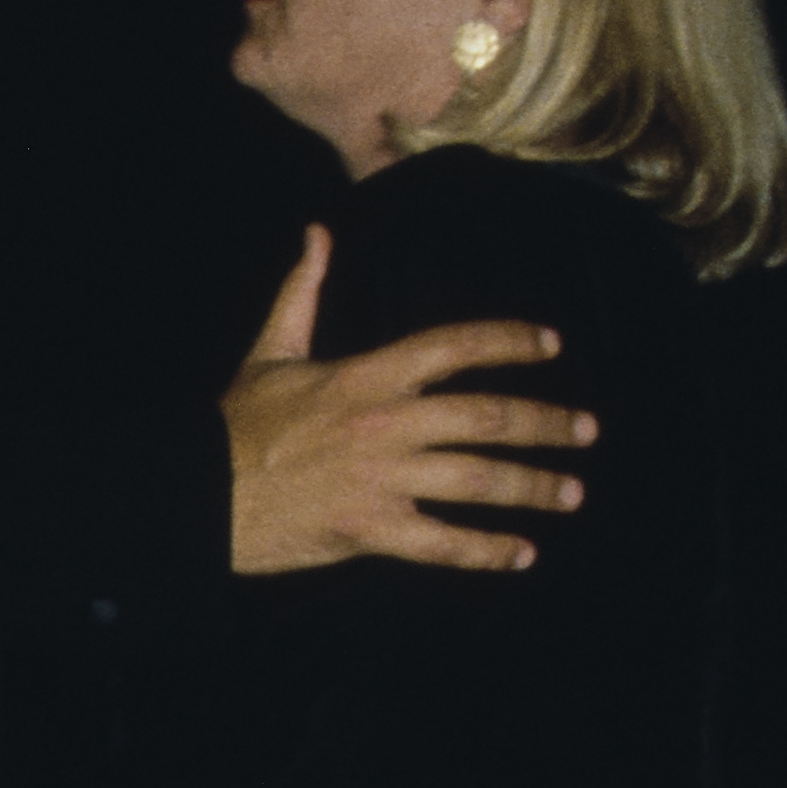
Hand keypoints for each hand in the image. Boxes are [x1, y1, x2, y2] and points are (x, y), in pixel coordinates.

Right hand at [221, 226, 594, 578]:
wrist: (199, 494)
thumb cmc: (236, 425)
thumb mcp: (271, 352)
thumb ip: (303, 292)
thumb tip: (317, 234)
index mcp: (367, 375)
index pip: (454, 346)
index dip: (508, 341)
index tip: (551, 344)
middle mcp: (386, 424)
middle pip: (487, 418)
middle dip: (546, 424)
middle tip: (586, 432)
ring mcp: (382, 479)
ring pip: (478, 481)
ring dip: (534, 487)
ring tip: (571, 493)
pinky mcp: (370, 530)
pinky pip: (443, 542)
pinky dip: (487, 551)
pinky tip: (522, 554)